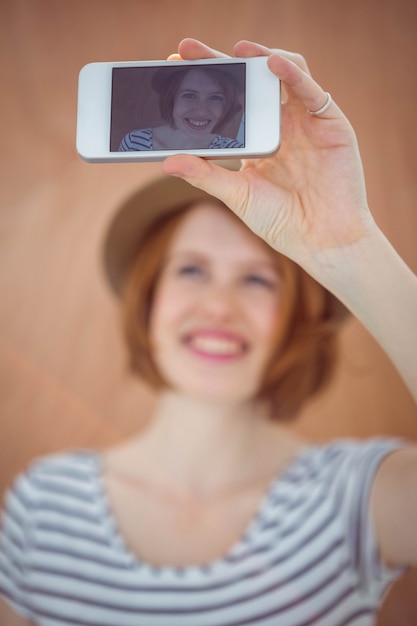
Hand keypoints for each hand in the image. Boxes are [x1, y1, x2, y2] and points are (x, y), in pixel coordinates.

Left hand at [163, 39, 376, 280]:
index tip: (175, 69)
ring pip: (283, 74)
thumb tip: (167, 162)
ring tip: (237, 51)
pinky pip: (311, 90)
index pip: (229, 101)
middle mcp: (281, 124)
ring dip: (260, 56)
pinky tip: (272, 64)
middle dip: (221, 62)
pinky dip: (292, 73)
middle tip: (189, 50)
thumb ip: (205, 175)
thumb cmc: (281, 221)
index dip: (206, 83)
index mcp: (257, 139)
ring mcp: (305, 121)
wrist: (321, 240)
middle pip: (250, 81)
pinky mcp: (330, 123)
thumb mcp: (236, 195)